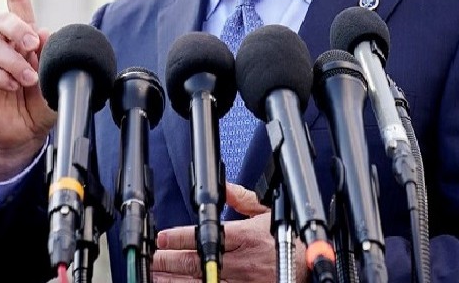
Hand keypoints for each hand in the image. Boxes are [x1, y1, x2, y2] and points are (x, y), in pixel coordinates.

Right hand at [0, 0, 55, 180]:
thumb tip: (45, 32)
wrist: (30, 133)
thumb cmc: (45, 100)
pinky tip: (15, 86)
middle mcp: (4, 44)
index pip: (17, 1)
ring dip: (16, 63)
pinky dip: (2, 77)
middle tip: (34, 45)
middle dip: (18, 29)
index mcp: (25, 36)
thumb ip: (57, 54)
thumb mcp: (60, 76)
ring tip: (31, 80)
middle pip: (3, 20)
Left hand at [152, 183, 303, 282]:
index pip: (204, 237)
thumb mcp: (266, 213)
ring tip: (156, 274)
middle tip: (151, 258)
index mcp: (243, 237)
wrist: (306, 267)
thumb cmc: (286, 240)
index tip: (163, 238)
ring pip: (199, 281)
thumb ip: (242, 200)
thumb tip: (225, 186)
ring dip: (174, 279)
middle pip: (196, 262)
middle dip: (169, 260)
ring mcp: (239, 282)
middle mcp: (239, 262)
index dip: (179, 238)